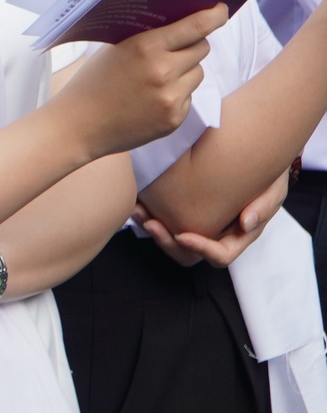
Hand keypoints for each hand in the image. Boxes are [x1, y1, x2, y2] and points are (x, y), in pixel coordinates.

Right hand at [53, 6, 223, 160]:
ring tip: (154, 79)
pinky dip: (176, 95)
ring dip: (184, 72)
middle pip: (202, 47)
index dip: (215, 15)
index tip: (221, 10)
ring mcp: (170, 98)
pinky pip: (188, 97)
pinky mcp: (174, 119)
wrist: (77, 126)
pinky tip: (150, 100)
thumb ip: (149, 38)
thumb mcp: (115, 50)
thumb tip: (185, 25)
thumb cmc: (93, 83)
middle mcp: (163, 71)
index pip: (197, 26)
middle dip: (192, 45)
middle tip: (174, 49)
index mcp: (145, 47)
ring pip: (198, 73)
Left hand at [136, 170, 289, 268]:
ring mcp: (199, 225)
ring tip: (138, 210)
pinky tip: (138, 200)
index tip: (182, 235)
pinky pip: (164, 221)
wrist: (254, 157)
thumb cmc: (267, 175)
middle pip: (189, 255)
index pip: (220, 256)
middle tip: (150, 222)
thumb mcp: (274, 187)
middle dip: (167, 242)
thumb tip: (246, 224)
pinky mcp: (183, 212)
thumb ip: (264, 206)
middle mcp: (216, 236)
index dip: (201, 249)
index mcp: (238, 236)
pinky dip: (149, 214)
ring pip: (171, 241)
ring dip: (152, 229)